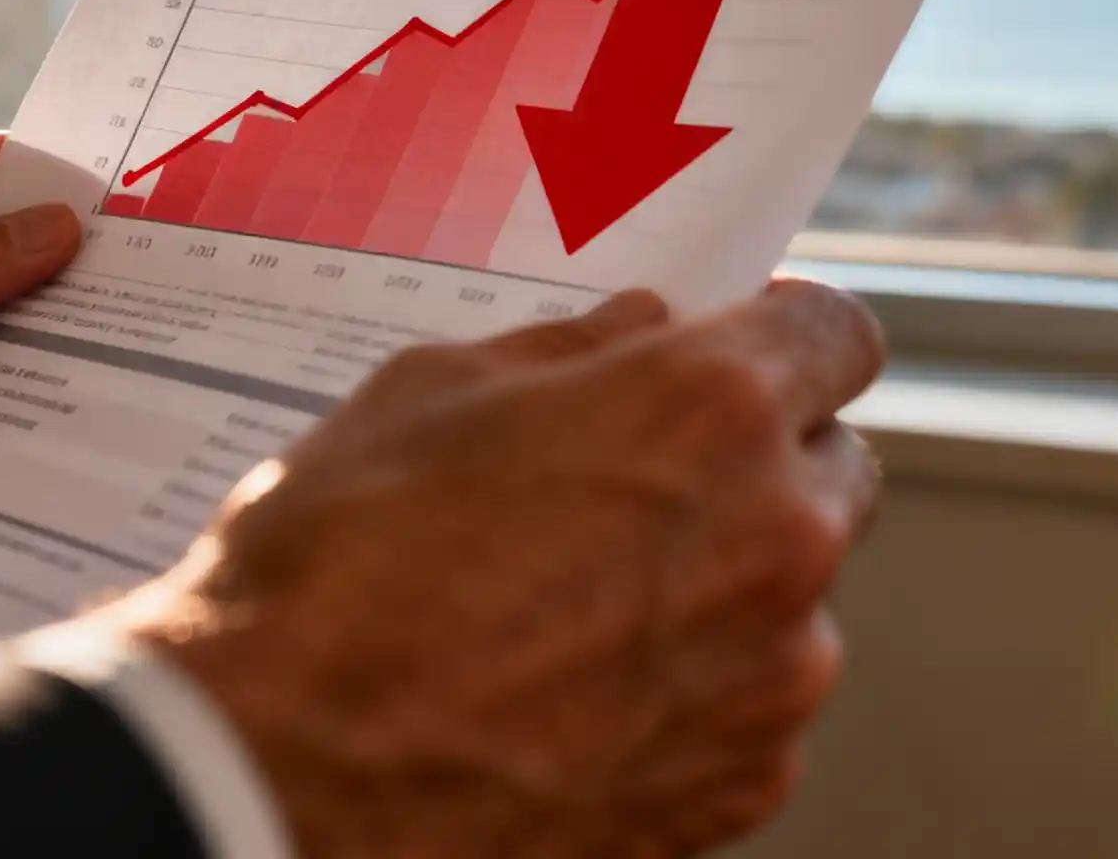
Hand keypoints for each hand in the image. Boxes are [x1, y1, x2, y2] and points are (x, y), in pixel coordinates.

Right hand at [99, 279, 884, 858]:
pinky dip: (696, 691)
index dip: (788, 333)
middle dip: (760, 460)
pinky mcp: (740, 786)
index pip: (838, 334)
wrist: (279, 771)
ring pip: (797, 597)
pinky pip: (754, 708)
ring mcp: (771, 676)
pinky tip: (579, 689)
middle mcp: (774, 535)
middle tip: (643, 479)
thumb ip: (568, 352)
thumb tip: (638, 331)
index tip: (753, 347)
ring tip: (581, 603)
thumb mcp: (430, 394)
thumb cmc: (335, 568)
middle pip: (835, 465)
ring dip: (726, 583)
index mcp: (709, 409)